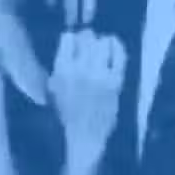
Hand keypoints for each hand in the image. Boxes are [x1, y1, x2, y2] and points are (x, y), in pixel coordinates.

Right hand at [48, 30, 125, 171]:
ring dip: (103, 44)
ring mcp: (99, 75)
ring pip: (103, 43)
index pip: (69, 37)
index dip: (74, 39)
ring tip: (102, 51)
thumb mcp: (54, 87)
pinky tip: (114, 47)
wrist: (85, 137)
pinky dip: (117, 46)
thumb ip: (61, 63)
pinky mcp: (115, 82)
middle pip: (87, 37)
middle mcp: (79, 70)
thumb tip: (73, 37)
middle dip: (89, 41)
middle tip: (90, 48)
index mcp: (61, 70)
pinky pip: (119, 54)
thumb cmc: (68, 112)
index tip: (77, 44)